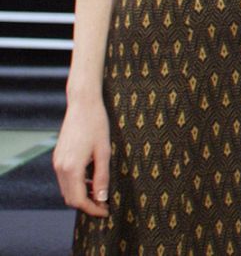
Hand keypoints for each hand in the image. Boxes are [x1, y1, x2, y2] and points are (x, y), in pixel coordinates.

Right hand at [54, 98, 110, 216]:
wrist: (83, 105)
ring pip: (66, 189)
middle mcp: (60, 168)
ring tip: (101, 195)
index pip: (78, 199)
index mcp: (71, 168)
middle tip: (105, 207)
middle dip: (86, 205)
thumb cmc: (97, 125)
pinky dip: (77, 185)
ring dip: (81, 196)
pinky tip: (92, 182)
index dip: (92, 209)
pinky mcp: (58, 158)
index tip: (106, 212)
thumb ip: (102, 177)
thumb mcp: (104, 152)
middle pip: (70, 198)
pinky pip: (65, 179)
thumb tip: (102, 198)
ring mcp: (57, 163)